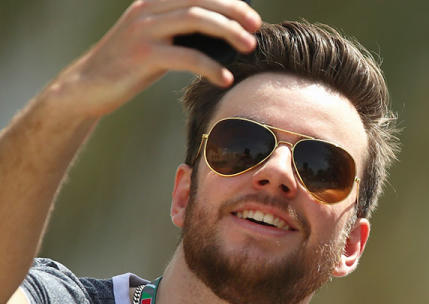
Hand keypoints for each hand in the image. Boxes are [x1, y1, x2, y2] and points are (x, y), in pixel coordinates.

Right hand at [50, 0, 260, 117]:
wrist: (87, 86)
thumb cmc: (130, 66)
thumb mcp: (155, 40)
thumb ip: (181, 31)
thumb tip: (224, 36)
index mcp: (154, 2)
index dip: (228, 1)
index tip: (252, 17)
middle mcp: (149, 9)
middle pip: (201, 0)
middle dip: (234, 12)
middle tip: (257, 28)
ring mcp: (144, 30)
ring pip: (196, 19)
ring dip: (228, 31)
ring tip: (250, 47)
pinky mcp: (143, 55)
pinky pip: (186, 56)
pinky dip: (210, 66)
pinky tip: (225, 79)